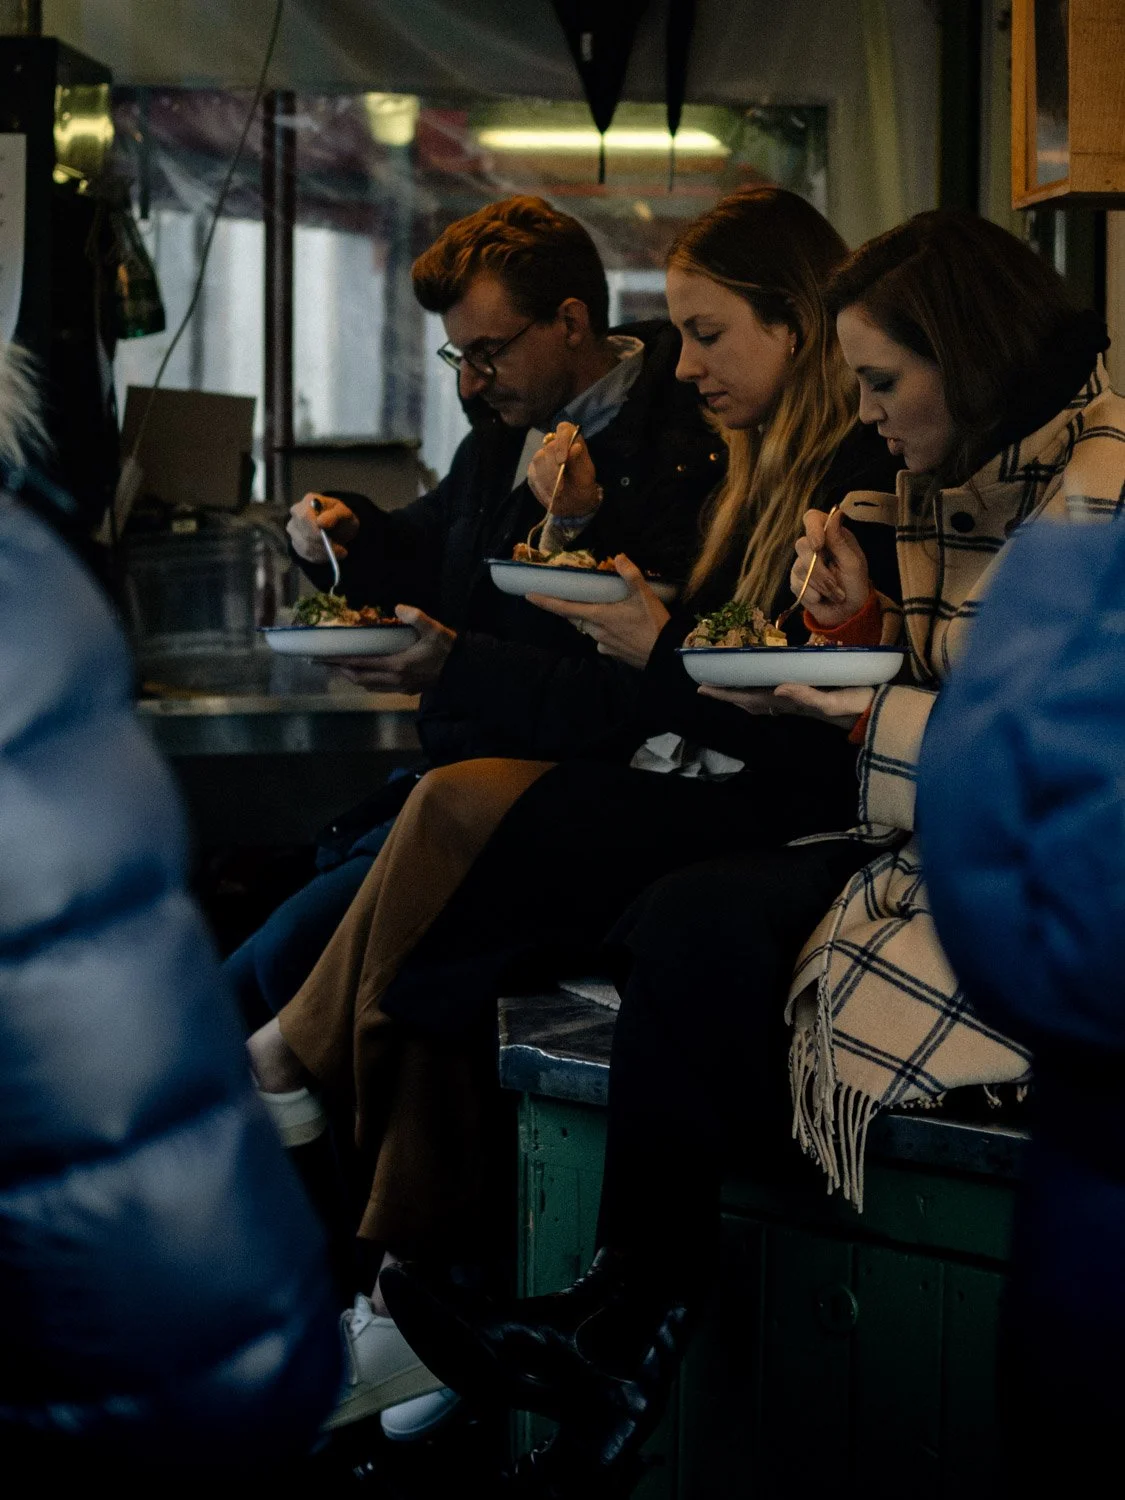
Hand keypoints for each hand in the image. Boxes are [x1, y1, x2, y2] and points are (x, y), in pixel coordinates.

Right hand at [287, 492, 359, 563]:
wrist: (338, 525)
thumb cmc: (340, 516)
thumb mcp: (344, 512)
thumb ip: (335, 514)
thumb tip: (321, 522)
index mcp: (309, 501)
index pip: (305, 517)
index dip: (316, 531)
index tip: (333, 542)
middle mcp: (296, 513)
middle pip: (305, 534)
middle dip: (324, 546)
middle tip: (342, 551)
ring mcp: (293, 528)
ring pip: (305, 546)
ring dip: (324, 553)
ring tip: (339, 553)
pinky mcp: (295, 542)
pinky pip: (305, 554)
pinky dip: (320, 557)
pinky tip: (330, 555)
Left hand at [326, 606, 455, 692]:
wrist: (462, 670)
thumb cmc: (446, 649)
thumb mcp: (434, 629)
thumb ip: (416, 617)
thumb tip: (398, 607)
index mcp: (397, 665)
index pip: (363, 663)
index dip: (343, 660)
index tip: (326, 656)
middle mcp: (395, 680)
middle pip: (361, 679)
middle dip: (343, 671)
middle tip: (328, 662)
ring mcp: (400, 687)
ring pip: (369, 686)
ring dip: (354, 678)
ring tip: (343, 668)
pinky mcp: (406, 690)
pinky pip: (379, 688)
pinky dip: (368, 682)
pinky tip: (366, 674)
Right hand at [527, 422, 600, 518]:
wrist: (574, 502)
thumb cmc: (583, 485)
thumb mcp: (585, 475)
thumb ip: (579, 461)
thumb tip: (576, 446)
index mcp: (572, 440)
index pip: (564, 430)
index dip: (562, 443)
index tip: (562, 461)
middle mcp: (555, 445)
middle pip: (548, 448)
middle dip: (554, 469)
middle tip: (561, 487)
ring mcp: (542, 457)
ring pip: (538, 461)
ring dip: (548, 480)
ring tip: (557, 495)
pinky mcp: (533, 470)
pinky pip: (533, 476)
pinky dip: (542, 488)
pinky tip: (550, 497)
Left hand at [527, 555, 668, 670]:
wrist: (666, 654)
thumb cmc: (653, 623)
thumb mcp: (644, 595)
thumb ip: (630, 575)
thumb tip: (619, 556)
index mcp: (599, 615)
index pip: (565, 608)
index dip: (546, 602)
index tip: (529, 596)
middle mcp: (596, 632)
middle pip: (576, 618)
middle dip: (574, 608)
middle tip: (579, 597)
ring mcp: (603, 645)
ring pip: (590, 629)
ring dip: (592, 620)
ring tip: (608, 612)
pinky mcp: (612, 654)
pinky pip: (602, 642)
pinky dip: (606, 633)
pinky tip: (620, 630)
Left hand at [699, 682, 874, 732]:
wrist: (875, 714)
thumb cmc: (856, 705)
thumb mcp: (835, 702)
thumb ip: (807, 697)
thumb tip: (779, 687)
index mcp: (790, 702)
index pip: (750, 697)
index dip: (726, 693)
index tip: (703, 687)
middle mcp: (788, 703)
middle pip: (749, 698)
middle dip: (726, 692)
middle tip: (703, 684)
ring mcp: (796, 701)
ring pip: (759, 698)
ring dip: (740, 691)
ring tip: (723, 685)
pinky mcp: (805, 696)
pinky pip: (773, 694)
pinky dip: (758, 689)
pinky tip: (757, 685)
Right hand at [790, 508, 871, 628]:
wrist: (848, 612)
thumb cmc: (855, 585)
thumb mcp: (853, 563)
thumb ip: (840, 540)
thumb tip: (836, 512)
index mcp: (831, 535)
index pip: (812, 519)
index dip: (812, 529)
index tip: (818, 546)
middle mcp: (815, 546)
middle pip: (802, 545)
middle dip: (819, 570)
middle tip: (835, 585)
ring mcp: (802, 563)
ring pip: (799, 567)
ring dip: (820, 585)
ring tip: (835, 594)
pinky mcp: (796, 580)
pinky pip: (795, 583)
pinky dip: (810, 593)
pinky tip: (820, 598)